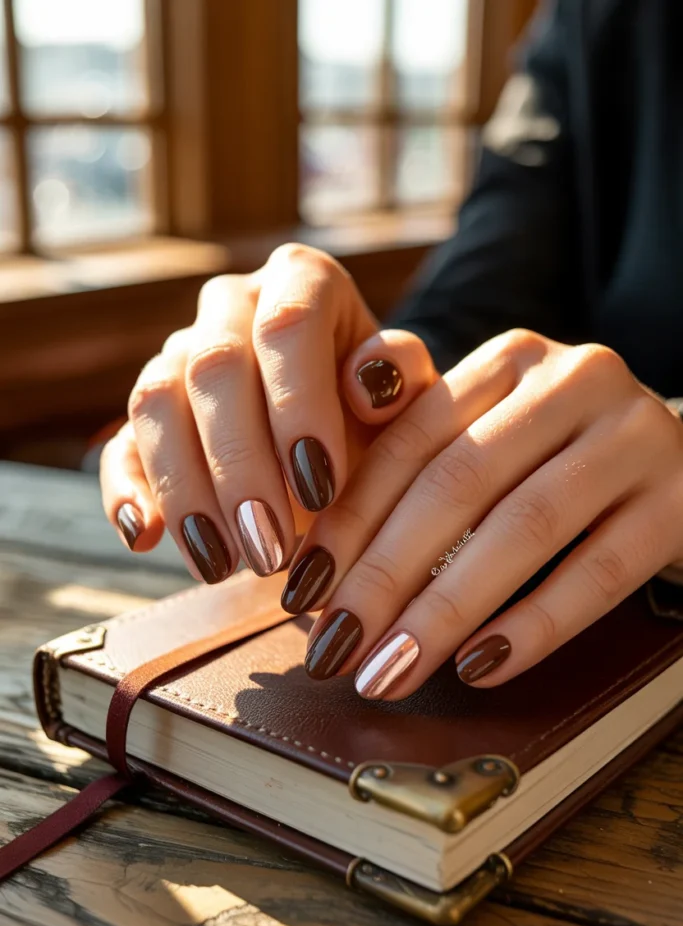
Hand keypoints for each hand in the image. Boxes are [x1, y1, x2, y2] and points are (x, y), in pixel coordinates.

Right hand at [100, 244, 436, 581]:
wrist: (346, 439)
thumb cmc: (383, 417)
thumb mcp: (413, 401)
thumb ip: (405, 382)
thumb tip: (369, 381)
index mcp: (301, 281)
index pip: (288, 324)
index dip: (298, 406)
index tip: (322, 489)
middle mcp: (231, 306)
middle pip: (214, 368)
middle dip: (240, 467)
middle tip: (271, 549)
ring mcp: (179, 353)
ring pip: (155, 403)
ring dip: (185, 490)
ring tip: (221, 564)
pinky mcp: (146, 413)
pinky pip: (121, 443)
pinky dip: (126, 493)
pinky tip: (146, 538)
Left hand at [287, 329, 682, 694]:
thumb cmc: (563, 465)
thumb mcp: (493, 444)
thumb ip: (416, 473)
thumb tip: (316, 566)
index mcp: (508, 361)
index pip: (409, 441)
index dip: (348, 520)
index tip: (304, 590)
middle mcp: (573, 380)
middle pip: (458, 483)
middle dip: (383, 575)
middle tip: (334, 648)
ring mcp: (635, 434)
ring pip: (523, 527)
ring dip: (444, 610)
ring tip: (390, 671)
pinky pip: (597, 571)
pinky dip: (532, 624)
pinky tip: (479, 666)